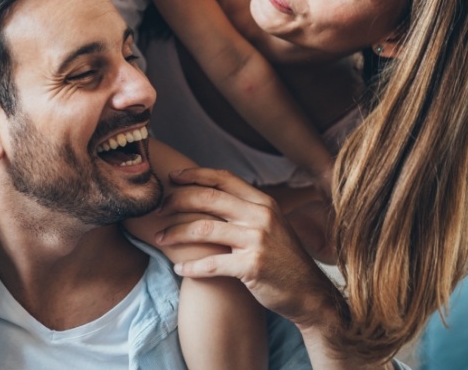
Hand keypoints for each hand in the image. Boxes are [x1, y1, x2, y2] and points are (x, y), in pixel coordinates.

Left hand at [155, 167, 342, 326]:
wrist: (309, 293)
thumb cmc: (282, 258)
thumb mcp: (269, 224)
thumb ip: (244, 208)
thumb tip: (208, 192)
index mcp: (263, 202)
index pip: (223, 177)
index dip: (195, 174)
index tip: (173, 177)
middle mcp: (261, 216)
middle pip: (209, 198)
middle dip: (177, 201)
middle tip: (158, 210)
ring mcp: (257, 240)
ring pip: (204, 228)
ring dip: (176, 233)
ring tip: (160, 238)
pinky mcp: (252, 267)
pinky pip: (212, 264)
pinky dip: (191, 267)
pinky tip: (179, 269)